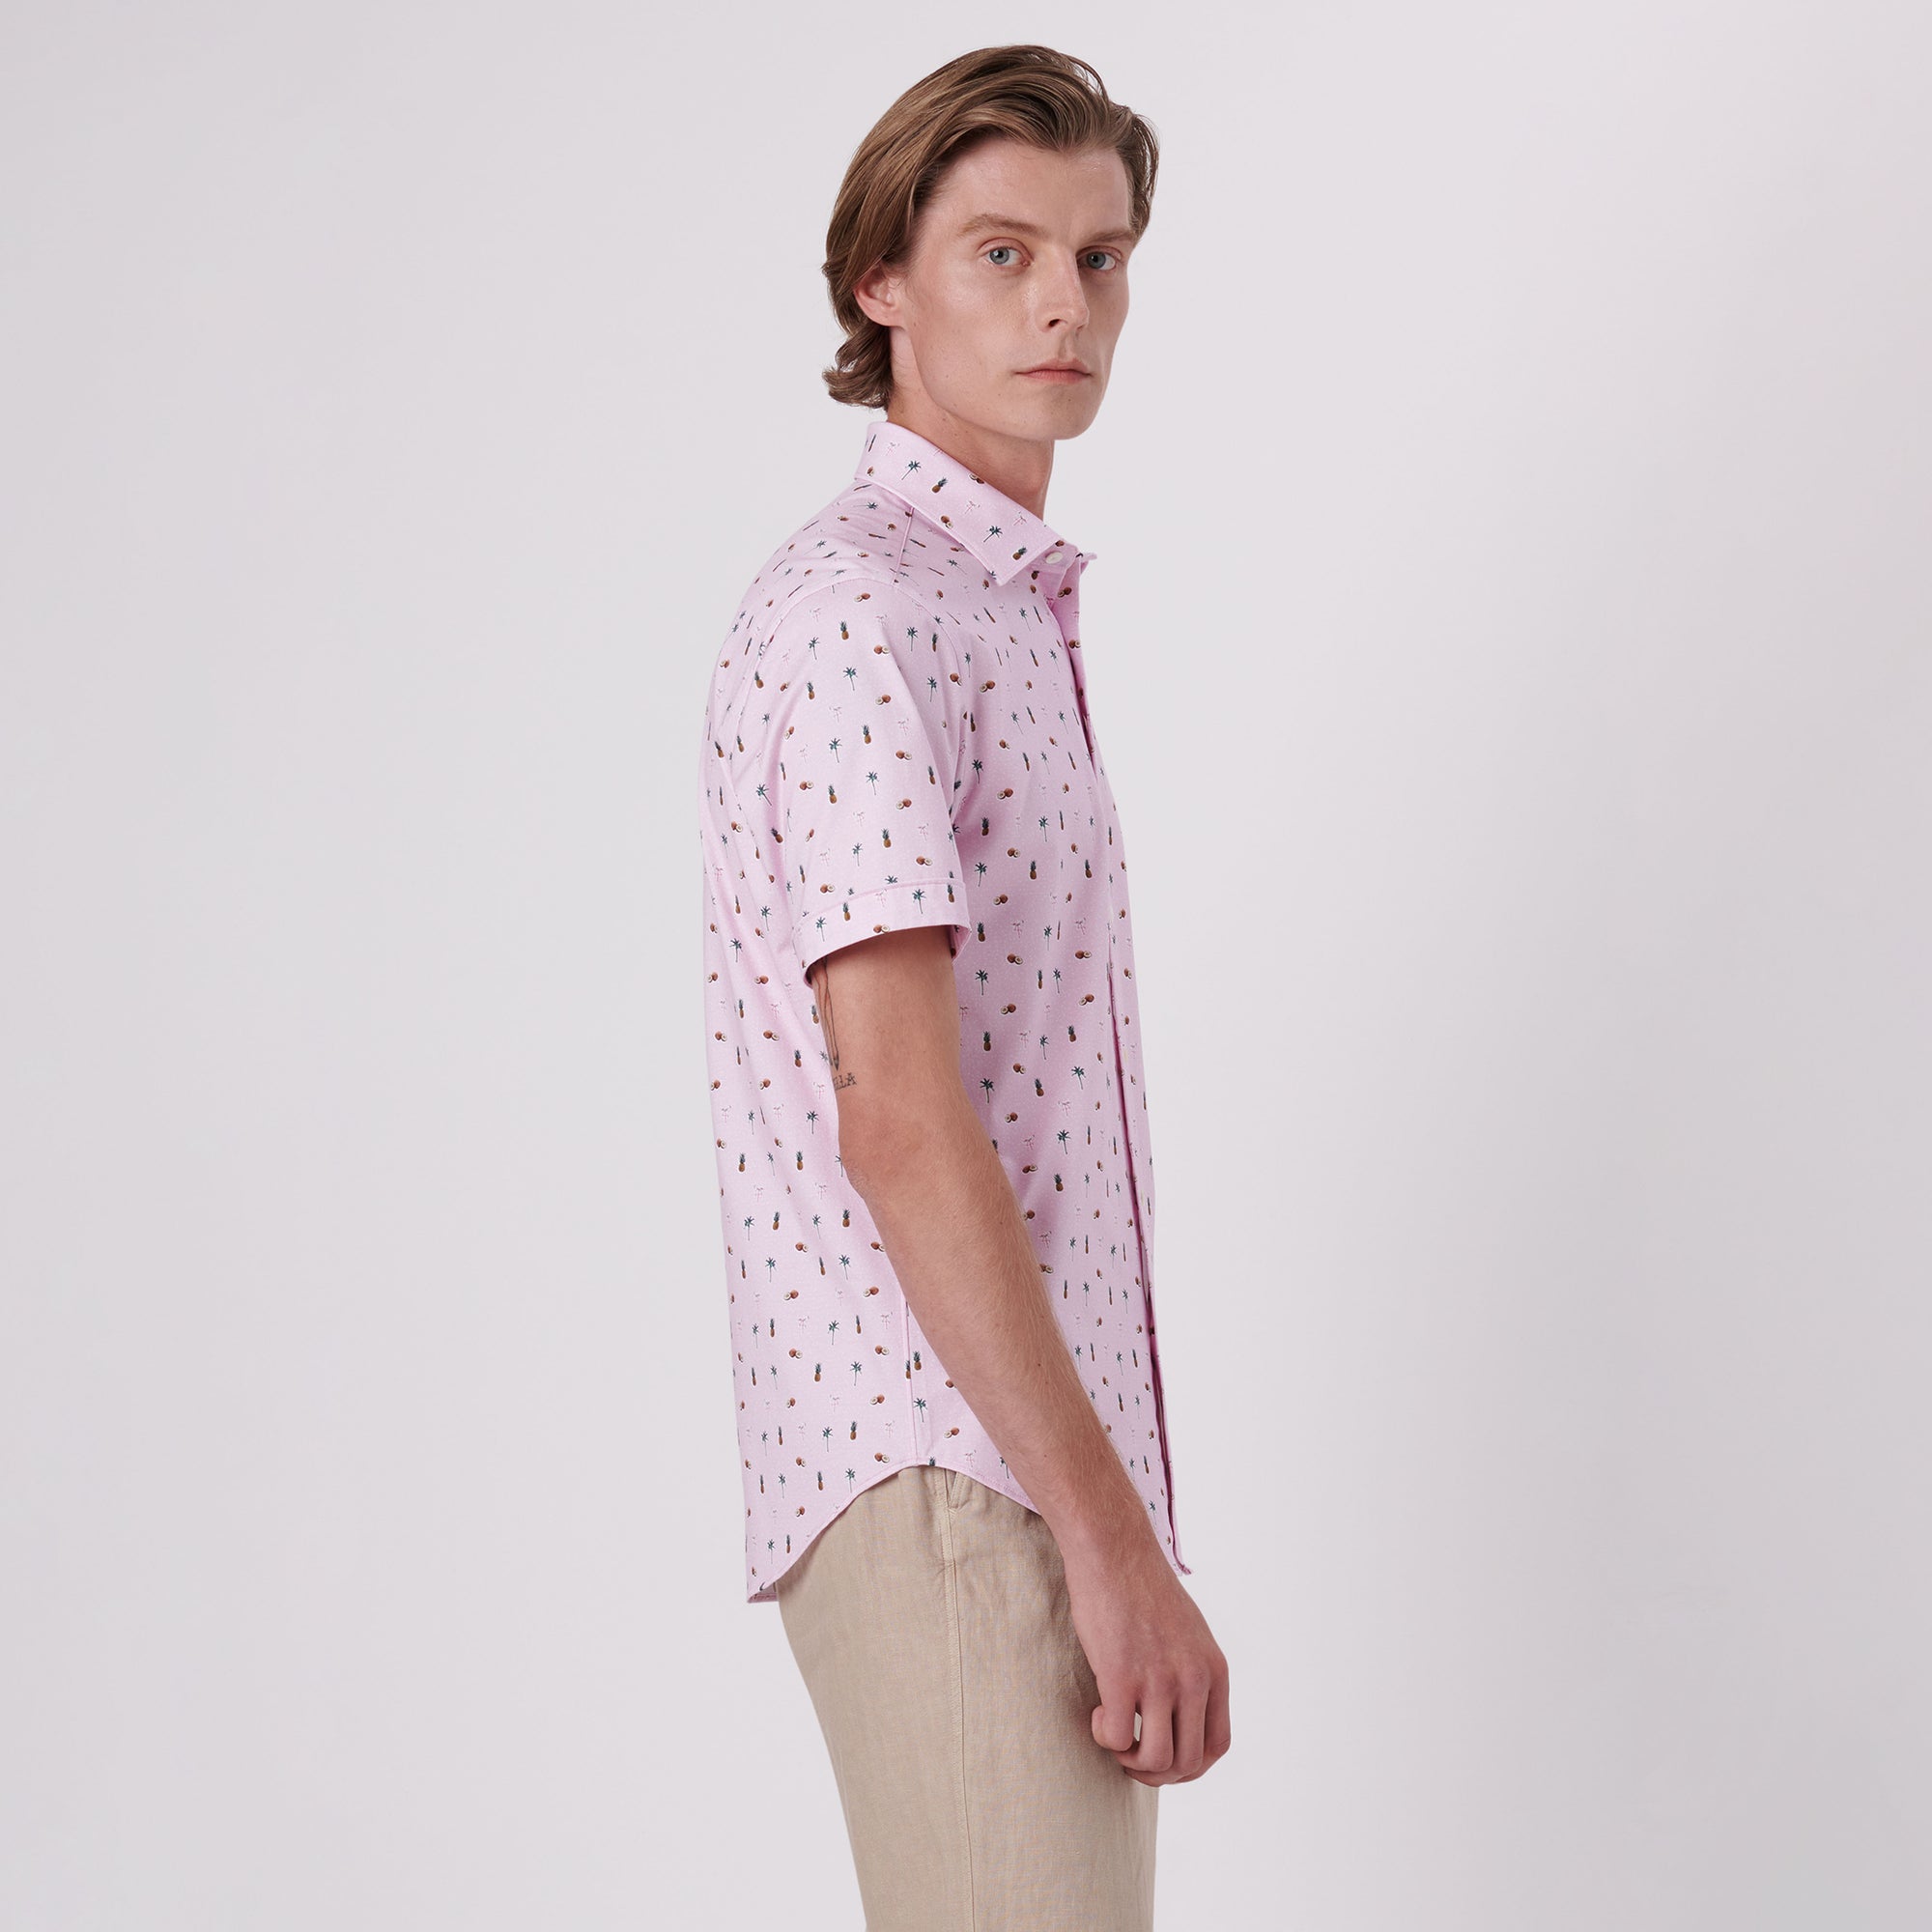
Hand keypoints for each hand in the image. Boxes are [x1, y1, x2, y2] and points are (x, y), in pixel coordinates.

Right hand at [1060, 1533, 1230, 1785]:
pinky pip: (1118, 1739)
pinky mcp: (1122, 1676)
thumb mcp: (1187, 1632)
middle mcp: (1194, 1680)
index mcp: (1214, 1670)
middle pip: (1189, 1762)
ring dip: (1130, 1760)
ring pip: (1157, 1761)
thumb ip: (1191, 1672)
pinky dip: (1105, 1738)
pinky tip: (1098, 1712)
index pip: (1217, 1745)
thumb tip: (1180, 1716)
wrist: (1114, 1549)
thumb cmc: (1141, 1587)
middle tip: (1130, 1753)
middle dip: (1157, 1772)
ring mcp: (1160, 1680)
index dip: (1190, 1766)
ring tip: (1113, 1733)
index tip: (1161, 1757)